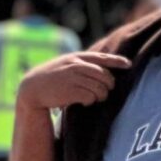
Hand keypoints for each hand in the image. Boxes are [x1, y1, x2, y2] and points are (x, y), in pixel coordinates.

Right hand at [18, 50, 132, 113]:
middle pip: (105, 76)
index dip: (117, 61)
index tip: (128, 65)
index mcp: (76, 58)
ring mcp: (74, 78)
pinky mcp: (71, 91)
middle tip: (105, 91)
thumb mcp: (64, 65)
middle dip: (109, 85)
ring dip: (100, 95)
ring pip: (100, 88)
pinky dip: (90, 101)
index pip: (102, 58)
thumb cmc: (51, 79)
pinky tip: (83, 102)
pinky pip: (91, 97)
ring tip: (93, 98)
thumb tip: (102, 69)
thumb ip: (81, 64)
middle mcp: (76, 65)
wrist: (31, 89)